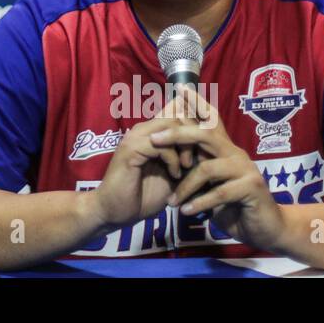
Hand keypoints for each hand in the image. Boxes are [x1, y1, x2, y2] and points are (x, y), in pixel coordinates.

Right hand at [91, 89, 200, 229]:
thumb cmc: (143, 196)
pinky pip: (160, 144)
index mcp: (152, 133)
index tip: (208, 146)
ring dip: (185, 145)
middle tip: (200, 157)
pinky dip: (173, 159)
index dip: (195, 122)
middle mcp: (143, 130)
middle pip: (177, 113)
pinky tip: (175, 175)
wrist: (115, 212)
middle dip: (194, 134)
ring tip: (187, 165)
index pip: (176, 110)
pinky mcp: (130, 150)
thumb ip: (185, 160)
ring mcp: (135, 137)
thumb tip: (208, 151)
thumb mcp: (173, 176)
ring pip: (169, 124)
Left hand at [151, 87, 287, 251]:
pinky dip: (199, 202)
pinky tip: (186, 211)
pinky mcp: (252, 187)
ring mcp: (246, 169)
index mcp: (225, 149)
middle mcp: (236, 153)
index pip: (212, 120)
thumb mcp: (211, 185)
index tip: (179, 88)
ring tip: (171, 201)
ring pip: (207, 168)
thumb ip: (198, 169)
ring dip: (185, 186)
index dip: (197, 103)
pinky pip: (219, 192)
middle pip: (205, 134)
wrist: (266, 228)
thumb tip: (172, 154)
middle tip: (153, 140)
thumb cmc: (234, 206)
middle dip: (178, 134)